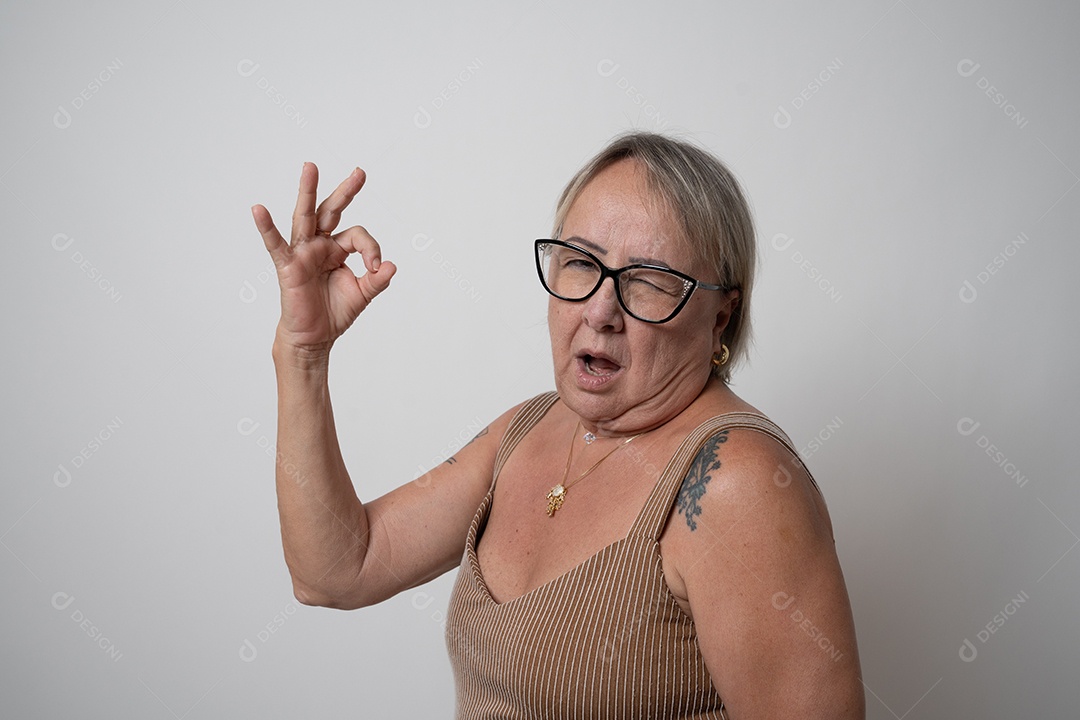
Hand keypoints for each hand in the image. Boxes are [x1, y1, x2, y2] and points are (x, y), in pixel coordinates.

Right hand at [252, 163, 396, 355]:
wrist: (315, 338)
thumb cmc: (334, 313)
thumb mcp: (362, 294)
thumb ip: (377, 279)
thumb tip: (392, 266)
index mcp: (337, 248)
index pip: (358, 235)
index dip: (371, 249)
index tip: (376, 267)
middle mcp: (319, 245)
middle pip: (331, 211)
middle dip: (346, 191)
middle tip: (360, 172)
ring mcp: (302, 252)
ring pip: (305, 216)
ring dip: (307, 191)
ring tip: (310, 167)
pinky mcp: (288, 266)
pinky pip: (276, 244)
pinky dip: (266, 227)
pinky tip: (258, 209)